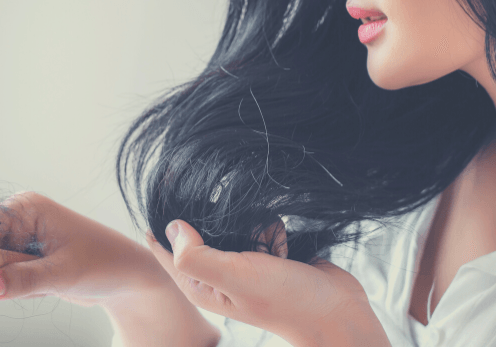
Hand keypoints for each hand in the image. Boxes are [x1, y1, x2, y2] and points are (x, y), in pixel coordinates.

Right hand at [0, 192, 170, 307]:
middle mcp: (19, 219)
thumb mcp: (63, 274)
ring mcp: (21, 239)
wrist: (124, 276)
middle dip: (6, 277)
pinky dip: (24, 291)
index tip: (2, 276)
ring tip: (51, 277)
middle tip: (42, 276)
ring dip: (19, 287)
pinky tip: (51, 282)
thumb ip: (22, 280)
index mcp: (26, 207)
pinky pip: (4, 283)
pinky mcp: (24, 258)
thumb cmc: (103, 263)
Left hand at [146, 219, 391, 346]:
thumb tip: (172, 227)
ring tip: (271, 249)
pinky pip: (257, 222)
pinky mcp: (263, 252)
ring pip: (231, 220)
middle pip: (199, 228)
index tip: (164, 187)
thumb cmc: (285, 299)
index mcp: (199, 284)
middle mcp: (216, 273)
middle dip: (221, 221)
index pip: (165, 249)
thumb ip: (197, 255)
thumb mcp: (235, 276)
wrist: (335, 309)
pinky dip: (271, 229)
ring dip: (254, 225)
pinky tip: (283, 247)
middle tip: (244, 234)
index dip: (161, 220)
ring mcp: (240, 262)